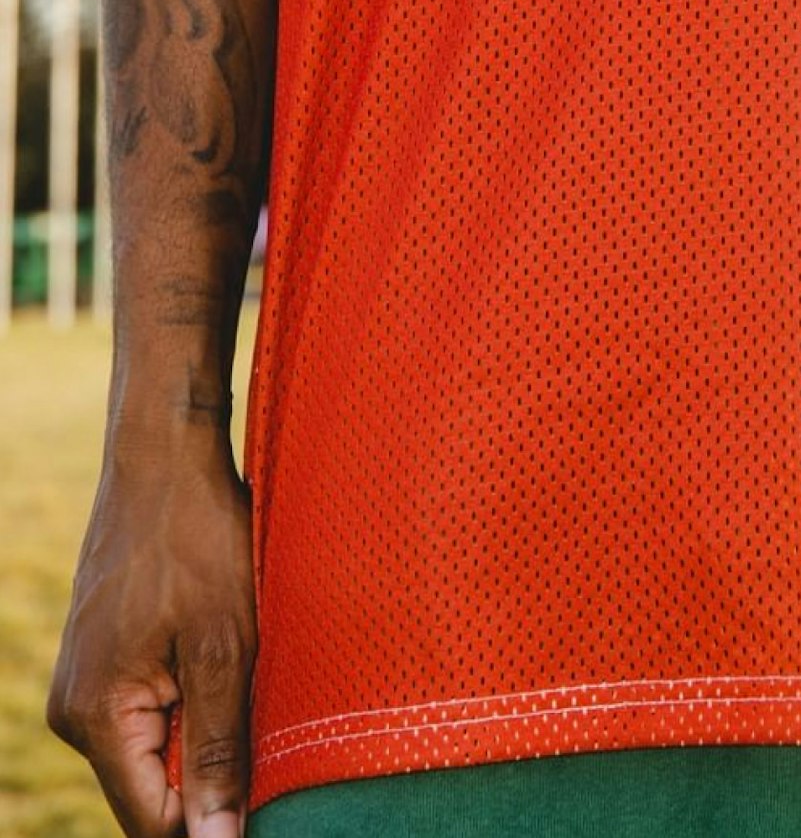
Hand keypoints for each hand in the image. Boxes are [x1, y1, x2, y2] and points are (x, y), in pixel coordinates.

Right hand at [48, 430, 255, 837]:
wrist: (164, 452)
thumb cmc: (197, 539)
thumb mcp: (225, 647)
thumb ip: (218, 750)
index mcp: (95, 719)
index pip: (153, 819)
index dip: (213, 819)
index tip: (270, 795)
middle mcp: (77, 710)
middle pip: (156, 783)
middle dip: (215, 766)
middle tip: (266, 709)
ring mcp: (89, 680)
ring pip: (161, 740)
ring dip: (212, 723)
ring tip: (246, 665)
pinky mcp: (109, 654)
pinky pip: (156, 703)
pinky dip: (199, 690)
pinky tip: (229, 649)